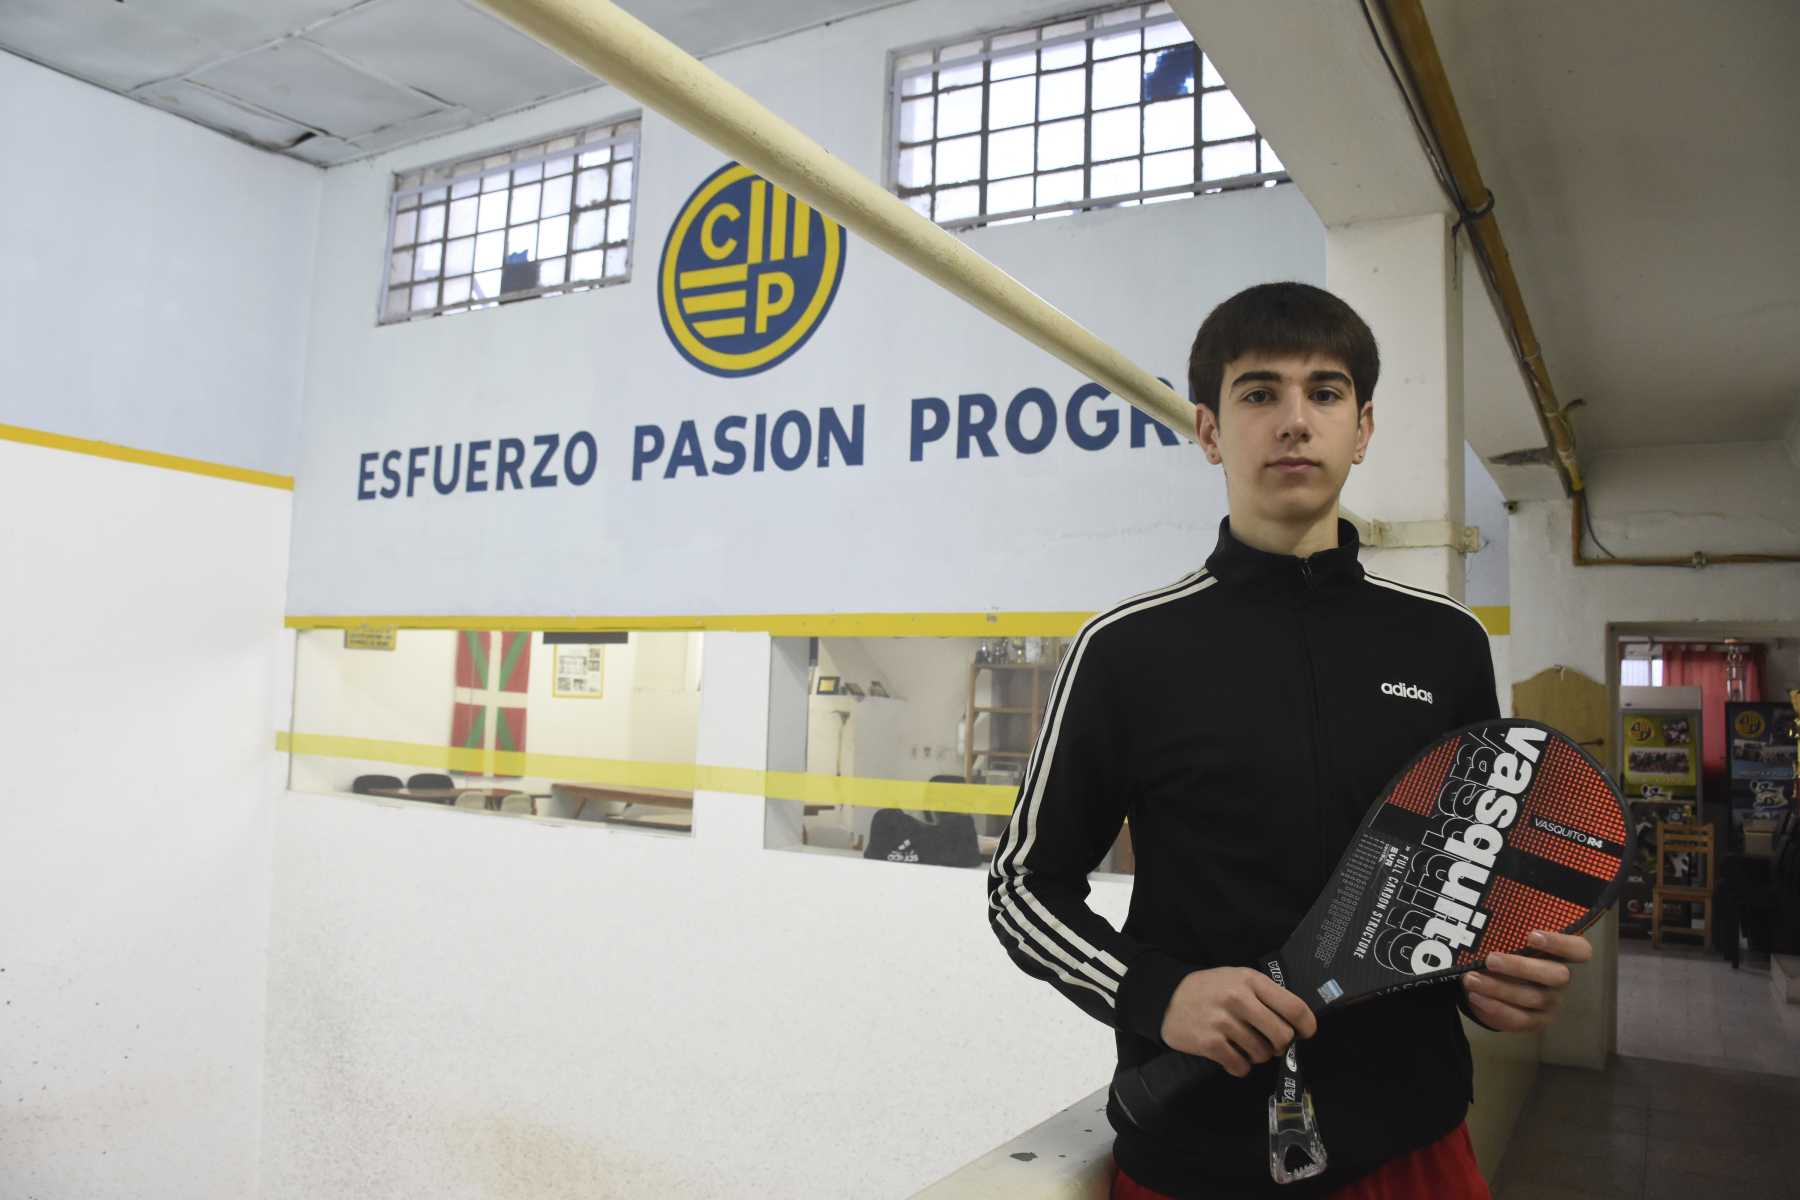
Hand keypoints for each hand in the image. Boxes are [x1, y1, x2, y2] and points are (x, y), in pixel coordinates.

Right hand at [1160, 967, 1317, 1077]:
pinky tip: (1231, 1056)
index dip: (1307, 1026)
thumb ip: (1266, 996)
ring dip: (1257, 1056)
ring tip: (1244, 1046)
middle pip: (1282, 1035)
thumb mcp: (1238, 979)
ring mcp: (1223, 1021)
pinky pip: (1240, 1066)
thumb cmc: (1210, 989)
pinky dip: (1240, 1066)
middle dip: (1281, 1045)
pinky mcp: (1209, 1042)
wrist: (1166, 997)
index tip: (1304, 1034)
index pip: (1294, 1007)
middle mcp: (1238, 998)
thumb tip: (1296, 1025)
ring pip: (1262, 1054)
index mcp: (1251, 980)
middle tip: (1270, 1043)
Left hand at [1461, 930, 1591, 1032]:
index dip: (1561, 943)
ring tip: (1471, 979)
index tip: (1531, 935)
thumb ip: (1507, 931)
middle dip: (1520, 967)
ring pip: (1533, 997)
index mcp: (1560, 954)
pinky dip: (1495, 1008)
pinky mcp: (1536, 1021)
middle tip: (1490, 959)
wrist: (1492, 982)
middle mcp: (1560, 979)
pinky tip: (1475, 996)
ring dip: (1499, 988)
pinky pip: (1520, 1019)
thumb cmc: (1504, 951)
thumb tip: (1484, 922)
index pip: (1579, 950)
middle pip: (1557, 976)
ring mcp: (1551, 1002)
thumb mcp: (1508, 939)